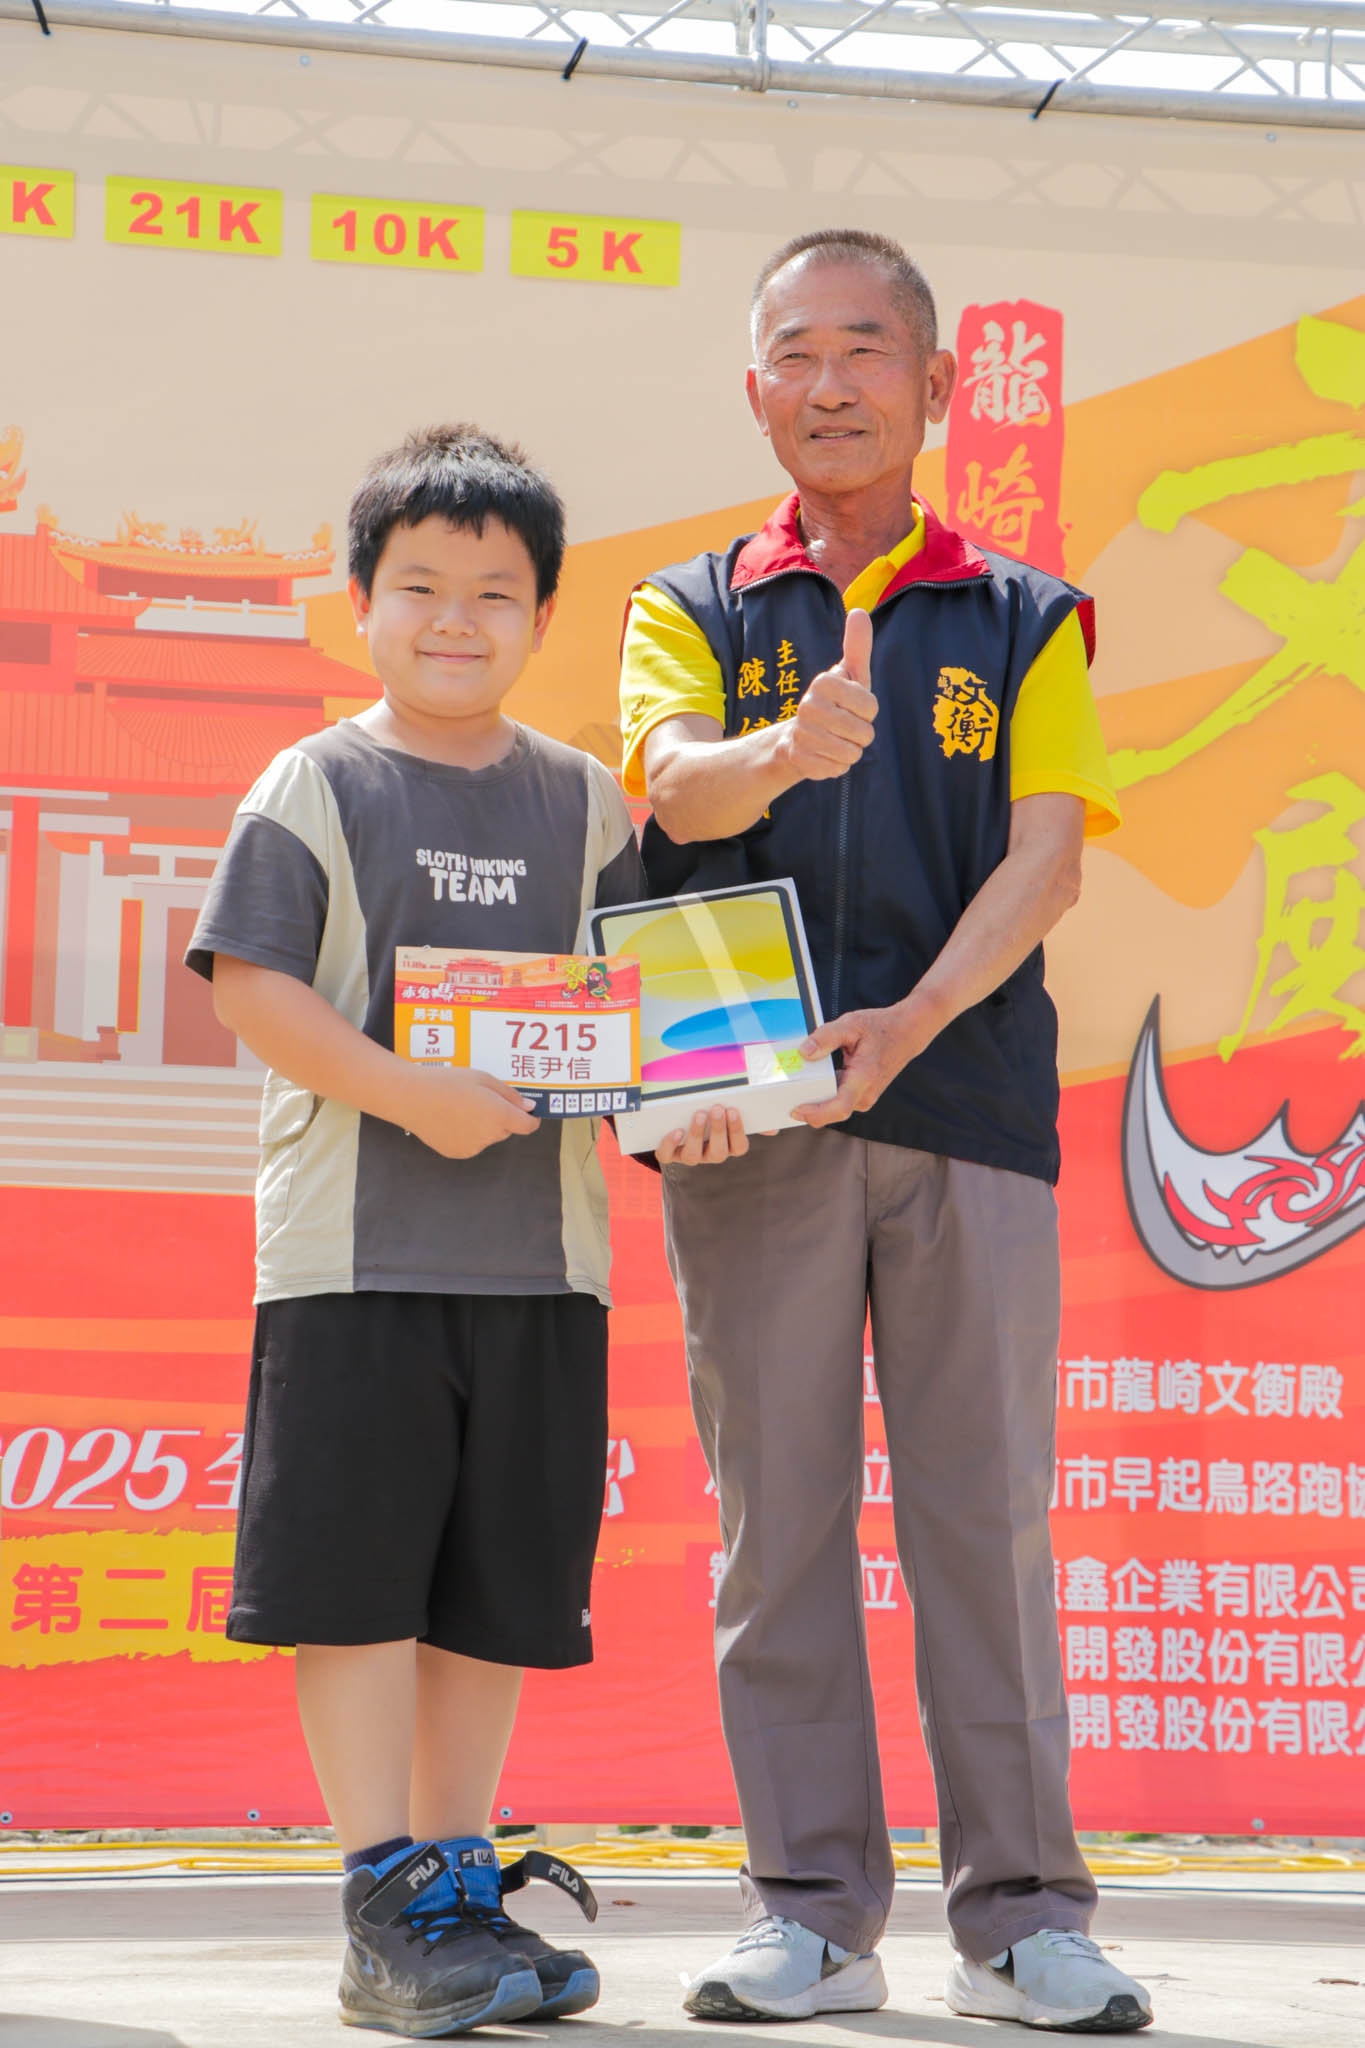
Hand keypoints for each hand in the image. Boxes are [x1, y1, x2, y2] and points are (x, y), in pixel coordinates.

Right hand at [402, 1065, 539, 1158]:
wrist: (412, 1097)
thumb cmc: (448, 1082)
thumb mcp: (483, 1079)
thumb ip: (510, 1095)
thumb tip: (529, 1108)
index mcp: (499, 1115)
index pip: (527, 1126)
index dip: (531, 1119)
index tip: (528, 1112)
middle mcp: (489, 1135)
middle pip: (506, 1130)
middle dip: (502, 1117)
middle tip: (482, 1099)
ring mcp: (473, 1147)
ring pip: (488, 1137)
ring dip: (484, 1126)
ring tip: (462, 1107)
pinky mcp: (458, 1152)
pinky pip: (472, 1144)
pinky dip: (468, 1134)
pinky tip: (452, 1119)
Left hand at [656, 1105, 749, 1165]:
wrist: (678, 1123)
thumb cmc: (712, 1118)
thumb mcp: (731, 1117)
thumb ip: (752, 1121)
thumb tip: (773, 1129)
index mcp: (727, 1147)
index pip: (738, 1147)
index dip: (736, 1131)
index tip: (734, 1110)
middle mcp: (710, 1155)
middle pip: (718, 1152)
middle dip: (719, 1130)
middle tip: (718, 1108)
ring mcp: (689, 1156)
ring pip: (694, 1156)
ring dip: (698, 1134)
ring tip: (699, 1113)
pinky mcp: (668, 1154)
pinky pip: (667, 1156)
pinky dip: (670, 1144)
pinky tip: (676, 1131)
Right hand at [776, 608, 876, 782]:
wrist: (799, 737)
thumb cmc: (835, 702)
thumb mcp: (850, 675)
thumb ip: (857, 646)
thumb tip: (858, 612)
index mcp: (824, 682)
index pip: (870, 706)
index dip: (869, 711)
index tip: (854, 707)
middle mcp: (809, 706)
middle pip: (864, 733)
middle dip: (862, 735)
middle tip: (846, 727)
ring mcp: (803, 734)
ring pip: (851, 753)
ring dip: (850, 751)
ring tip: (836, 740)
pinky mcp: (800, 759)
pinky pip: (837, 769)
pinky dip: (836, 766)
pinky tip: (825, 754)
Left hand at [793, 1000, 938, 1127]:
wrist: (906, 1033)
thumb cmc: (880, 1028)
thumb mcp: (851, 1024)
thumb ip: (826, 1036)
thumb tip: (805, 1052)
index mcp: (863, 1078)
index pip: (838, 1107)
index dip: (815, 1113)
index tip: (796, 1109)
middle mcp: (865, 1094)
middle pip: (831, 1112)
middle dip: (808, 1107)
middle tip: (785, 1096)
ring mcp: (865, 1097)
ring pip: (834, 1107)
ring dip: (816, 1100)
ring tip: (796, 1086)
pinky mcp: (862, 1095)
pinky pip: (838, 1100)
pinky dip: (824, 1094)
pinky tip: (813, 1080)